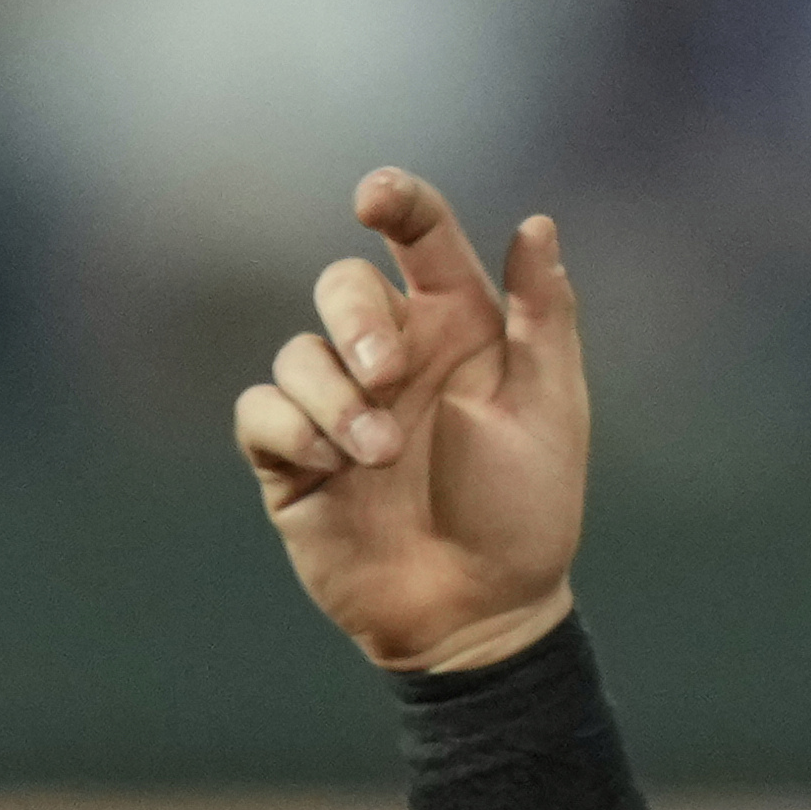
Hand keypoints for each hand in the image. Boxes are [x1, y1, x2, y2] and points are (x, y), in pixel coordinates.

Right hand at [232, 168, 588, 673]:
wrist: (479, 612)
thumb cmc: (526, 510)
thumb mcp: (550, 409)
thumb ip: (544, 316)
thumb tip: (537, 224)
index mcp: (457, 325)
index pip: (420, 237)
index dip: (396, 201)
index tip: (374, 197)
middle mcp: (391, 353)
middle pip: (340, 285)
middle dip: (353, 317)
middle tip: (386, 372)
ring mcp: (337, 404)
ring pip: (298, 352)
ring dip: (334, 397)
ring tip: (379, 454)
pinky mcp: (291, 457)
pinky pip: (261, 411)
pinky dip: (291, 428)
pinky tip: (332, 466)